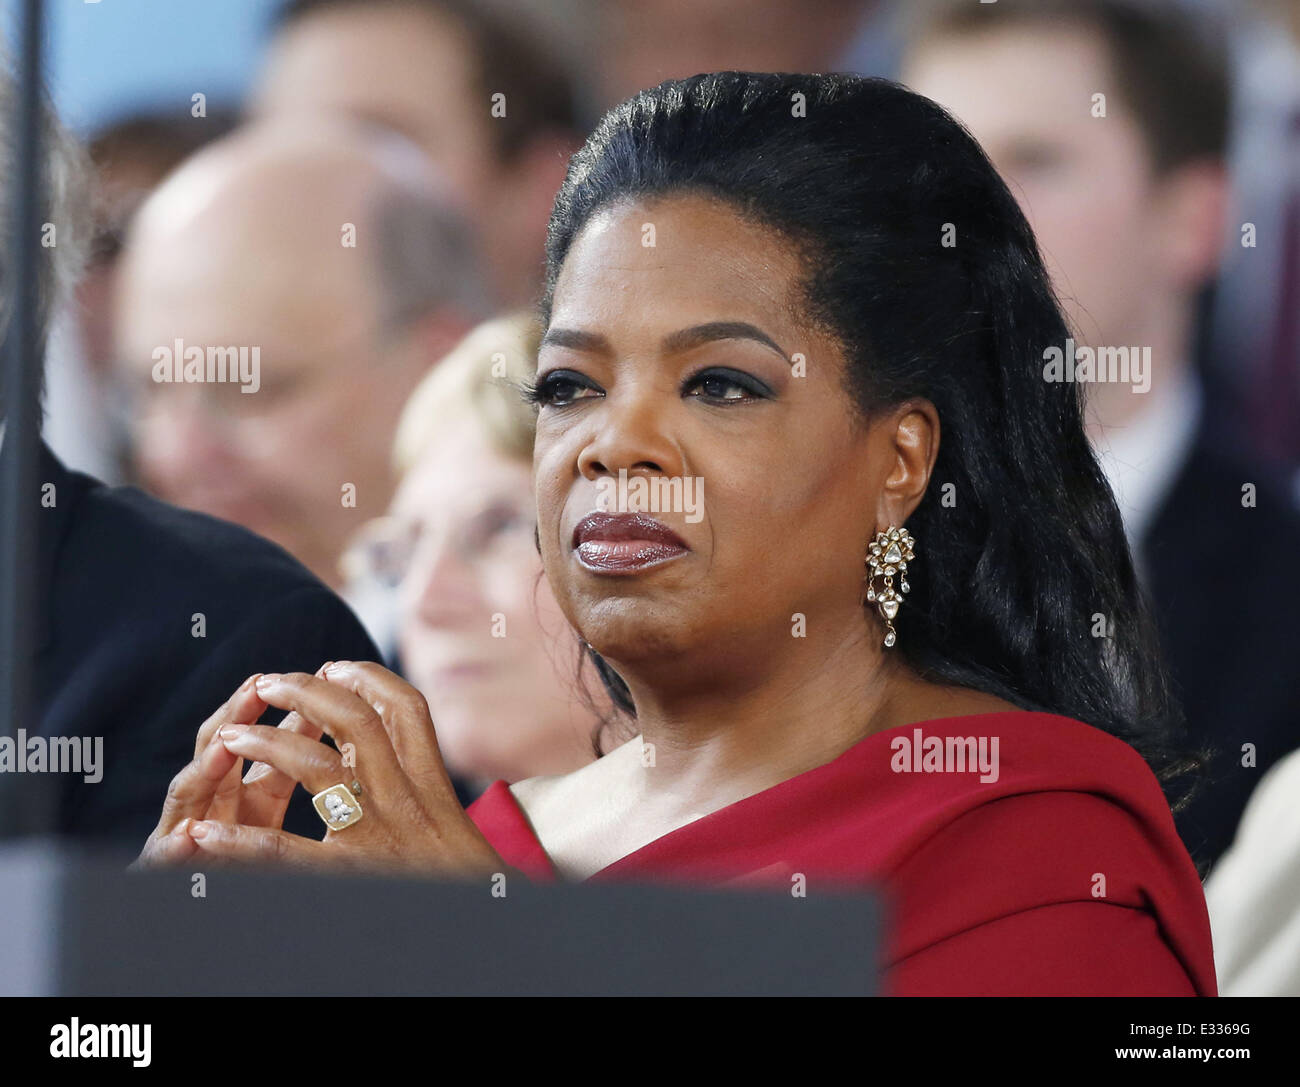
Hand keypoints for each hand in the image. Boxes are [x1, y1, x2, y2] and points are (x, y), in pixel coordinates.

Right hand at [134, 671, 325, 867]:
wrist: (190, 903)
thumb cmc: (238, 865)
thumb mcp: (271, 817)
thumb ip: (287, 775)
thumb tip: (333, 729)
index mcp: (244, 797)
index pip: (266, 744)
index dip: (289, 713)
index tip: (315, 679)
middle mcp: (210, 807)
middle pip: (220, 752)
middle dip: (237, 716)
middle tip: (260, 686)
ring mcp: (181, 834)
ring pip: (189, 794)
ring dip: (206, 768)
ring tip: (225, 743)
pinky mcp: (165, 869)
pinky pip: (170, 859)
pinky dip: (176, 845)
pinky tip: (188, 836)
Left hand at [175, 662, 512, 878]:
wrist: (491, 929)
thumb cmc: (470, 884)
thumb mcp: (455, 826)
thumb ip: (423, 786)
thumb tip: (380, 746)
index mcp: (434, 789)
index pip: (408, 711)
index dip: (370, 679)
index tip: (336, 666)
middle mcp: (408, 803)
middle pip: (359, 723)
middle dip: (310, 693)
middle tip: (273, 682)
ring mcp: (379, 837)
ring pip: (319, 768)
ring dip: (269, 743)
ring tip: (233, 735)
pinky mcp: (351, 877)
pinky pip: (287, 854)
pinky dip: (240, 844)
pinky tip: (205, 836)